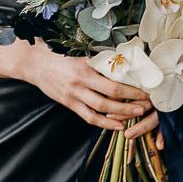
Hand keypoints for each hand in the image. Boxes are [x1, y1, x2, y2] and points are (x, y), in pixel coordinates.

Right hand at [19, 42, 153, 131]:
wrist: (36, 63)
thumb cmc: (62, 56)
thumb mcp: (82, 55)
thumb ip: (101, 62)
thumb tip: (125, 64)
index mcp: (86, 69)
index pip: (113, 83)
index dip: (131, 89)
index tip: (146, 91)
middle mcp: (80, 84)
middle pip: (110, 98)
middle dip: (130, 103)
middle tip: (146, 105)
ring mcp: (73, 96)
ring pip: (100, 110)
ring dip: (120, 115)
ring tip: (136, 116)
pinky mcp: (68, 104)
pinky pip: (88, 117)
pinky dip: (104, 124)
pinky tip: (117, 126)